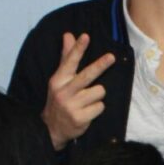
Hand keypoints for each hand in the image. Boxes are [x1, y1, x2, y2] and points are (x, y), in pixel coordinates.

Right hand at [43, 32, 114, 148]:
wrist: (52, 129)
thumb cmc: (60, 98)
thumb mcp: (59, 79)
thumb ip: (66, 57)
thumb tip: (68, 35)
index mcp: (58, 80)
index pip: (69, 62)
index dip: (78, 49)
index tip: (85, 36)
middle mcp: (64, 92)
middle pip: (86, 75)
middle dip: (100, 65)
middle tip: (111, 57)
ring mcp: (71, 106)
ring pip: (98, 92)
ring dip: (98, 95)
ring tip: (88, 100)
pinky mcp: (80, 118)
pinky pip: (100, 106)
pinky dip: (97, 108)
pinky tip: (88, 111)